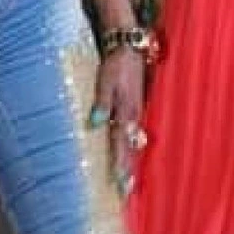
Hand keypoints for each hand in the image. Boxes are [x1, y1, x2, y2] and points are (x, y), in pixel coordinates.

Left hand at [88, 48, 145, 198]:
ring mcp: (137, 108)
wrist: (128, 44)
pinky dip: (133, 143)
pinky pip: (136, 128)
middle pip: (131, 145)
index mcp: (127, 109)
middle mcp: (134, 113)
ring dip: (131, 158)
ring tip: (129, 177)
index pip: (122, 142)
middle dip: (128, 167)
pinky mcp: (137, 103)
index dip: (120, 162)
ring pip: (135, 139)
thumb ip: (102, 101)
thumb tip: (95, 123)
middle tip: (125, 189)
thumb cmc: (116, 62)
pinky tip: (132, 150)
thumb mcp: (106, 79)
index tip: (119, 182)